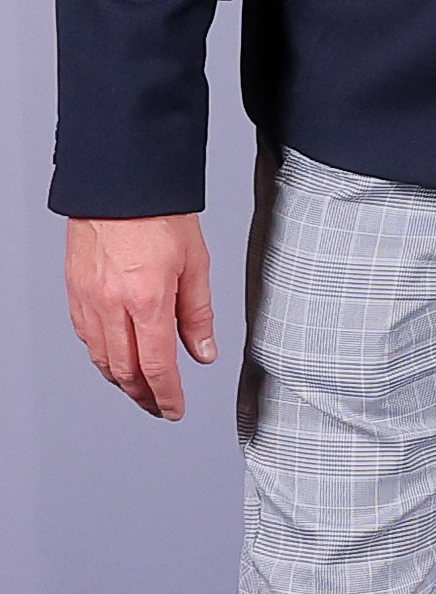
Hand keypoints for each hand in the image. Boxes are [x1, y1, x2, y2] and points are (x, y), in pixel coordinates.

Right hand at [65, 215, 216, 417]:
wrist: (118, 184)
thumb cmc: (159, 215)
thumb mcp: (195, 263)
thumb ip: (198, 314)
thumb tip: (203, 353)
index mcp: (147, 299)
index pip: (157, 366)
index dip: (167, 395)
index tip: (175, 409)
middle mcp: (112, 305)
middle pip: (124, 371)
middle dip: (144, 396)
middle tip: (160, 407)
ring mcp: (88, 299)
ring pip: (101, 358)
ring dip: (122, 381)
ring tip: (141, 390)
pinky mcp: (74, 291)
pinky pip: (86, 337)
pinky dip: (103, 356)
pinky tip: (116, 358)